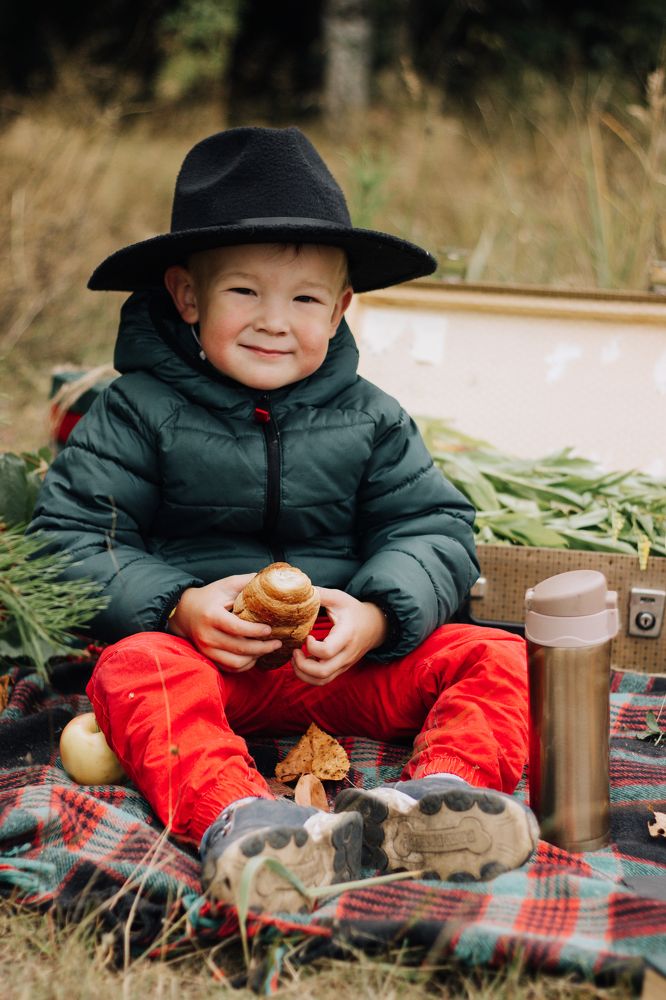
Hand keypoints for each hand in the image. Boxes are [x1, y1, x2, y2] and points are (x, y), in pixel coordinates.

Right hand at [168, 575, 282, 670]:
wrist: (185, 612)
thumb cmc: (210, 596)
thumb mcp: (226, 584)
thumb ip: (247, 582)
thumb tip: (270, 580)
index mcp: (212, 615)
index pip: (236, 628)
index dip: (255, 631)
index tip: (269, 629)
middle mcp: (207, 635)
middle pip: (239, 648)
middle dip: (262, 648)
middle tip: (277, 643)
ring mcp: (207, 649)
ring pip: (236, 662)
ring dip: (255, 658)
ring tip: (267, 649)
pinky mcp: (209, 657)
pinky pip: (230, 668)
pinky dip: (245, 665)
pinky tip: (255, 656)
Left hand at [291, 588, 387, 685]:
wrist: (374, 626)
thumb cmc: (353, 610)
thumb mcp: (339, 598)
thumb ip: (319, 594)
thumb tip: (297, 590)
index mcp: (347, 635)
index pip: (327, 651)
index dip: (311, 647)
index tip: (306, 636)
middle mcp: (347, 653)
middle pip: (323, 672)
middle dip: (302, 665)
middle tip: (295, 651)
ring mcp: (344, 664)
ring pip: (322, 680)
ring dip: (303, 674)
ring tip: (295, 659)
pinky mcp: (341, 669)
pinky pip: (324, 681)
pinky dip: (309, 677)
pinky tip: (303, 663)